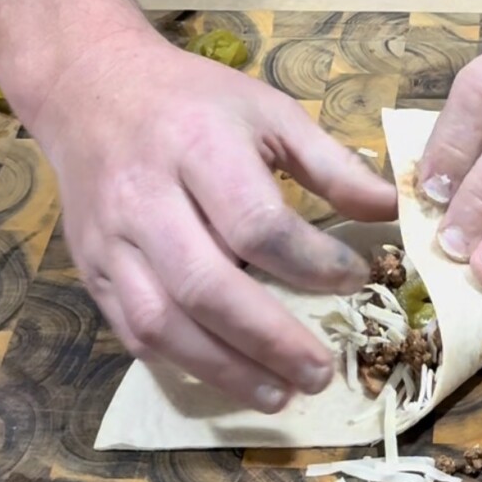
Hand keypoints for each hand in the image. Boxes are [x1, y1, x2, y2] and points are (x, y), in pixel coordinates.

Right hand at [26, 30, 395, 408]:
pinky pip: (133, 332)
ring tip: (280, 393)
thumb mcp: (269, 112)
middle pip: (206, 286)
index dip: (310, 263)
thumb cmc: (193, 101)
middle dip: (269, 340)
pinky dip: (182, 361)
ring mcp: (111, 241)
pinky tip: (226, 373)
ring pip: (162, 323)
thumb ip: (331, 165)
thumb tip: (391, 210)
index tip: (355, 279)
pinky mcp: (91, 270)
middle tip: (321, 373)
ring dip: (224, 369)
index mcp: (199, 148)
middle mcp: (146, 198)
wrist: (90, 88)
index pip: (256, 224)